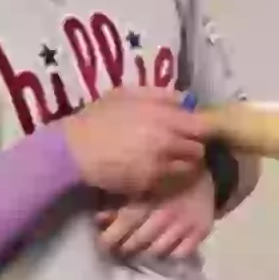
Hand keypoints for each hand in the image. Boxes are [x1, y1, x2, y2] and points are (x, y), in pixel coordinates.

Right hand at [63, 87, 207, 197]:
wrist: (76, 150)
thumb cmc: (100, 117)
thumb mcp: (128, 94)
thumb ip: (161, 95)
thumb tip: (186, 101)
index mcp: (164, 118)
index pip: (202, 127)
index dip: (200, 128)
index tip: (193, 128)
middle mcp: (167, 144)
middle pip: (198, 150)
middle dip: (192, 147)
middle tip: (180, 145)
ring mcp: (160, 167)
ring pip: (188, 169)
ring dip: (183, 164)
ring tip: (168, 158)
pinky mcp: (150, 185)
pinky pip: (170, 182)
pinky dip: (168, 177)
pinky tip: (155, 170)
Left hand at [96, 169, 215, 261]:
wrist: (206, 174)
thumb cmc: (166, 180)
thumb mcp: (141, 185)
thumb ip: (119, 202)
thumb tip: (98, 219)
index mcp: (149, 197)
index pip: (125, 222)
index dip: (110, 237)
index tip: (102, 245)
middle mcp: (166, 212)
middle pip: (139, 241)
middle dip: (126, 248)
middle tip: (120, 251)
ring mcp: (184, 224)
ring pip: (158, 250)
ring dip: (146, 254)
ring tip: (139, 253)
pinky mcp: (200, 231)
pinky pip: (180, 253)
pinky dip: (170, 254)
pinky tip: (164, 251)